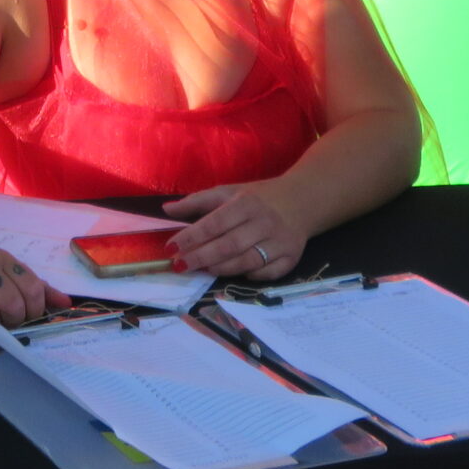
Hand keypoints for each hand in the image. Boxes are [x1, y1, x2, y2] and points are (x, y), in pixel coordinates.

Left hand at [163, 182, 308, 280]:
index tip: (171, 248)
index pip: (215, 223)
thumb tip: (166, 210)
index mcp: (247, 203)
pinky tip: (236, 272)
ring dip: (221, 269)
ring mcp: (280, 242)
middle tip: (180, 266)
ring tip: (202, 269)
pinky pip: (267, 274)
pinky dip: (250, 276)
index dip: (192, 237)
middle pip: (229, 246)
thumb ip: (197, 202)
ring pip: (247, 262)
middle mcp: (265, 222)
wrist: (301, 200)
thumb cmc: (257, 198)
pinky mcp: (292, 258)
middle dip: (201, 257)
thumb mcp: (228, 192)